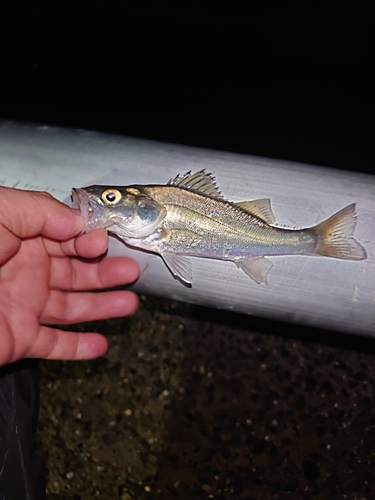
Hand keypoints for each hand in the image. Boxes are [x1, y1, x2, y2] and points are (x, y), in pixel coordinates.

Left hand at [0, 187, 138, 366]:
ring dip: (102, 306)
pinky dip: (78, 348)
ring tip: (128, 304)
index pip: (66, 238)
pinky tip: (100, 344)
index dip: (89, 240)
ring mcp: (22, 306)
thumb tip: (75, 222)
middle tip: (129, 271)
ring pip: (71, 308)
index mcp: (19, 238)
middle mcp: (24, 272)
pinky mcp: (18, 338)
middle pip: (75, 272)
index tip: (104, 243)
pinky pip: (53, 345)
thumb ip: (39, 209)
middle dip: (105, 272)